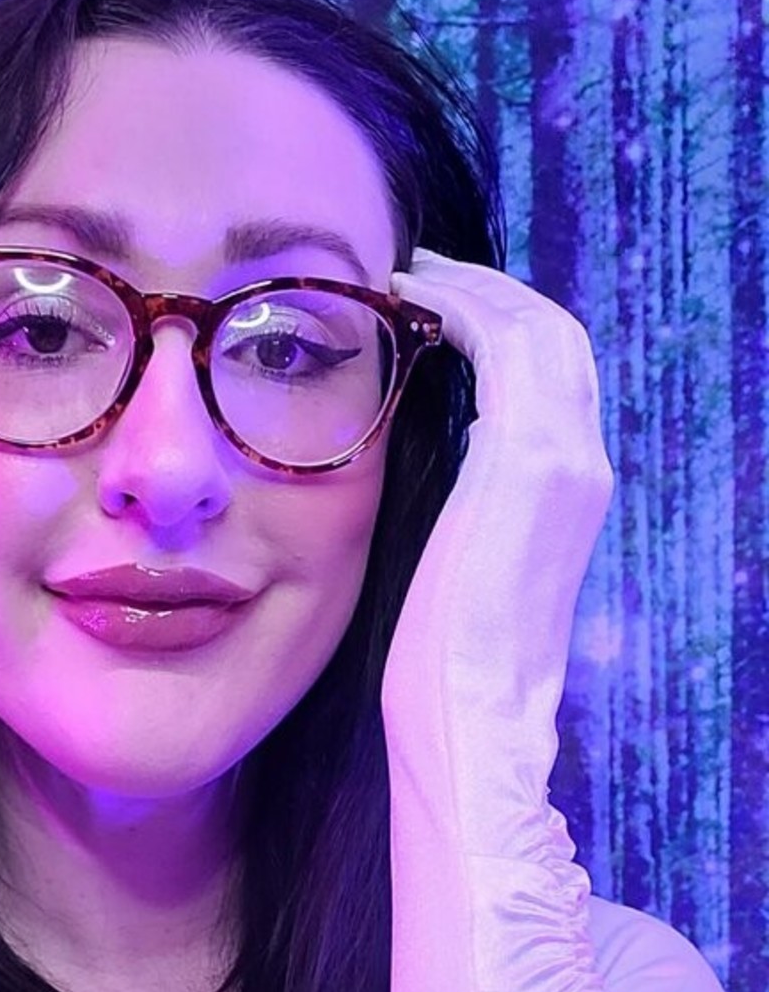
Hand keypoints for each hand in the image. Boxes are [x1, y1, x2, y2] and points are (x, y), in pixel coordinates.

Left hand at [380, 250, 613, 829]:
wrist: (472, 720)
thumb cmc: (448, 670)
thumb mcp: (466, 571)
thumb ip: (471, 510)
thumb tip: (445, 469)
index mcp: (571, 495)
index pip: (554, 378)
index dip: (504, 328)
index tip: (439, 310)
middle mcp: (584, 468)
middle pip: (556, 337)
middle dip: (493, 293)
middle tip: (424, 270)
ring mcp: (565, 462)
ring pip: (536, 328)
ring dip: (474, 288)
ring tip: (412, 272)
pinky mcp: (529, 463)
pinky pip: (504, 348)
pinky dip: (461, 309)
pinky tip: (408, 299)